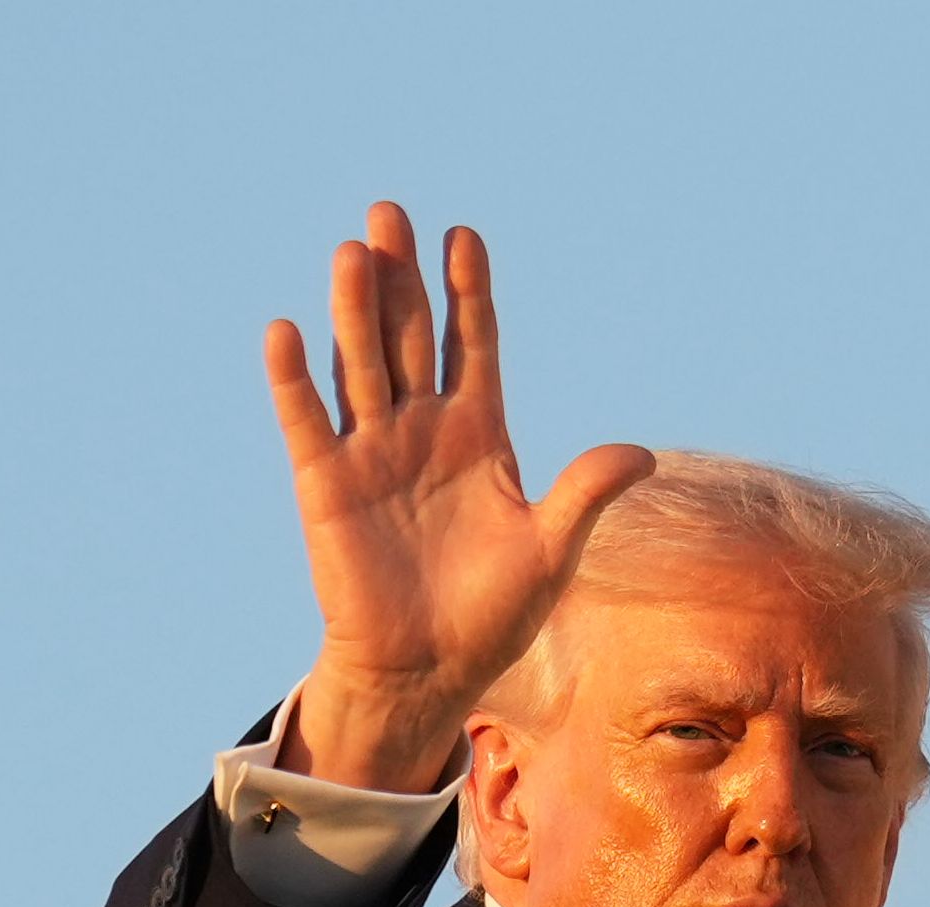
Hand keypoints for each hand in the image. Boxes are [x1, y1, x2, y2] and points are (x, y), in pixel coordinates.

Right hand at [262, 206, 650, 791]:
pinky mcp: (326, 482)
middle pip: (409, 336)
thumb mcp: (550, 551)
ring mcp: (372, 450)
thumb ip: (585, 493)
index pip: (472, 345)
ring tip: (356, 252)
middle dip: (403, 278)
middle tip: (391, 212)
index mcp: (479, 434)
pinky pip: (308, 421)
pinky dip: (295, 379)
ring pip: (361, 365)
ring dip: (355, 311)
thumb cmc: (494, 615)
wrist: (429, 670)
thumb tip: (642, 453)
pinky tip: (286, 331)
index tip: (465, 237)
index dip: (468, 294)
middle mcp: (421, 428)